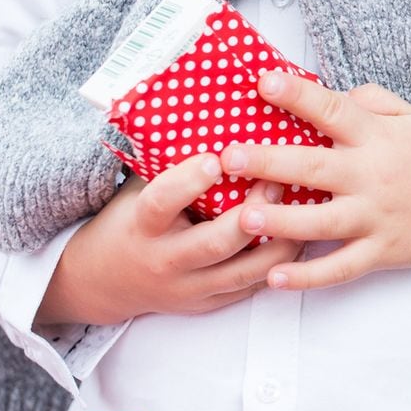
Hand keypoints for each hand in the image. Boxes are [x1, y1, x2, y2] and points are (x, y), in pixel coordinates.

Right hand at [36, 152, 302, 325]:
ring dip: (280, 238)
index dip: (188, 181)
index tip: (215, 157)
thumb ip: (168, 163)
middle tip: (277, 180)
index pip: (163, 203)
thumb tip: (208, 106)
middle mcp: (166, 261)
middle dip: (253, 213)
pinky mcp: (209, 304)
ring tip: (304, 207)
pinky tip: (302, 236)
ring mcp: (189, 288)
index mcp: (143, 225)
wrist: (105, 282)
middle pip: (217, 243)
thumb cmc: (131, 220)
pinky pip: (253, 287)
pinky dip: (280, 262)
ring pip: (245, 270)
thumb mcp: (137, 190)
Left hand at [220, 75, 410, 291]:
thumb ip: (371, 100)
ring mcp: (375, 218)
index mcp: (377, 137)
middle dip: (270, 162)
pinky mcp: (380, 252)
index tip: (264, 82)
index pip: (334, 111)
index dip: (299, 95)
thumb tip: (332, 92)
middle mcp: (372, 177)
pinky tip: (275, 278)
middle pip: (315, 168)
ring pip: (321, 223)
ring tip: (243, 216)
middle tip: (229, 157)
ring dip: (281, 220)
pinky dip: (308, 277)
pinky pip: (340, 268)